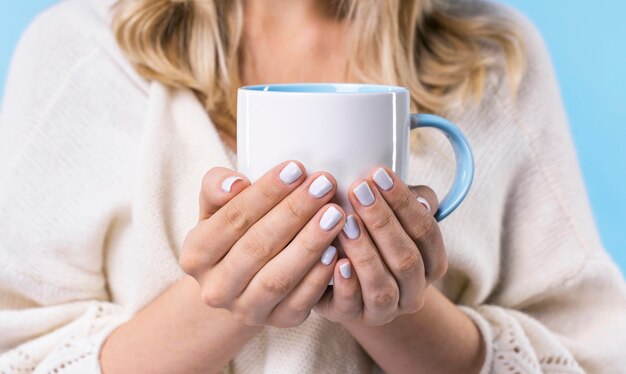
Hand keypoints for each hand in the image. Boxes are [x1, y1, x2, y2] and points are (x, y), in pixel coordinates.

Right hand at [179, 161, 346, 327]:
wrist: (241, 283)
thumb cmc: (232, 233)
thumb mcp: (216, 208)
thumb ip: (217, 187)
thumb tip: (234, 184)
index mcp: (196, 256)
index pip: (232, 219)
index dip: (265, 193)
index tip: (296, 168)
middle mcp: (216, 289)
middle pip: (257, 247)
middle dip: (294, 212)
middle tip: (323, 185)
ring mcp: (246, 310)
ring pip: (278, 278)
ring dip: (310, 244)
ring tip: (335, 214)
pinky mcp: (278, 322)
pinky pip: (300, 302)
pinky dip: (319, 277)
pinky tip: (338, 251)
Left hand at [314, 166, 446, 325]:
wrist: (345, 280)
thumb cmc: (373, 236)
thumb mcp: (395, 215)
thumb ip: (410, 200)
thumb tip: (421, 197)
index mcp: (431, 263)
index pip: (426, 232)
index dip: (404, 202)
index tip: (378, 174)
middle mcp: (413, 291)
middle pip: (406, 259)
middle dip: (382, 222)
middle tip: (357, 191)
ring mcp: (384, 310)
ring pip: (382, 287)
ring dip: (365, 253)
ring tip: (345, 223)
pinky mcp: (352, 317)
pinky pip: (352, 306)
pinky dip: (346, 285)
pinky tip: (336, 262)